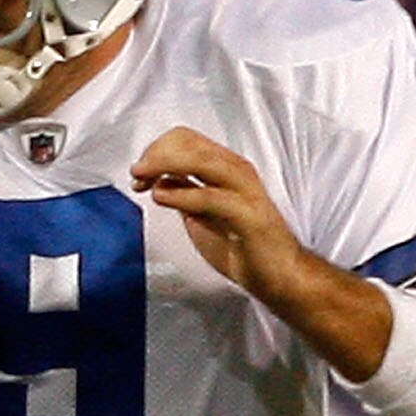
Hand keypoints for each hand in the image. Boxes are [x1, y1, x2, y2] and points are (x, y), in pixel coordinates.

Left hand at [131, 126, 305, 310]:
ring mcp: (244, 190)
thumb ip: (184, 193)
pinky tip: (162, 198)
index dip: (156, 151)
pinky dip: (181, 193)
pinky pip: (209, 195)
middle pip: (188, 143)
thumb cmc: (244, 248)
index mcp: (227, 168)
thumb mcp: (202, 215)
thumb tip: (159, 179)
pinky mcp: (246, 214)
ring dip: (163, 165)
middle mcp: (236, 171)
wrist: (278, 276)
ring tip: (144, 181)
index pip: (185, 139)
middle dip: (154, 155)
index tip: (139, 174)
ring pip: (199, 159)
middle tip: (137, 176)